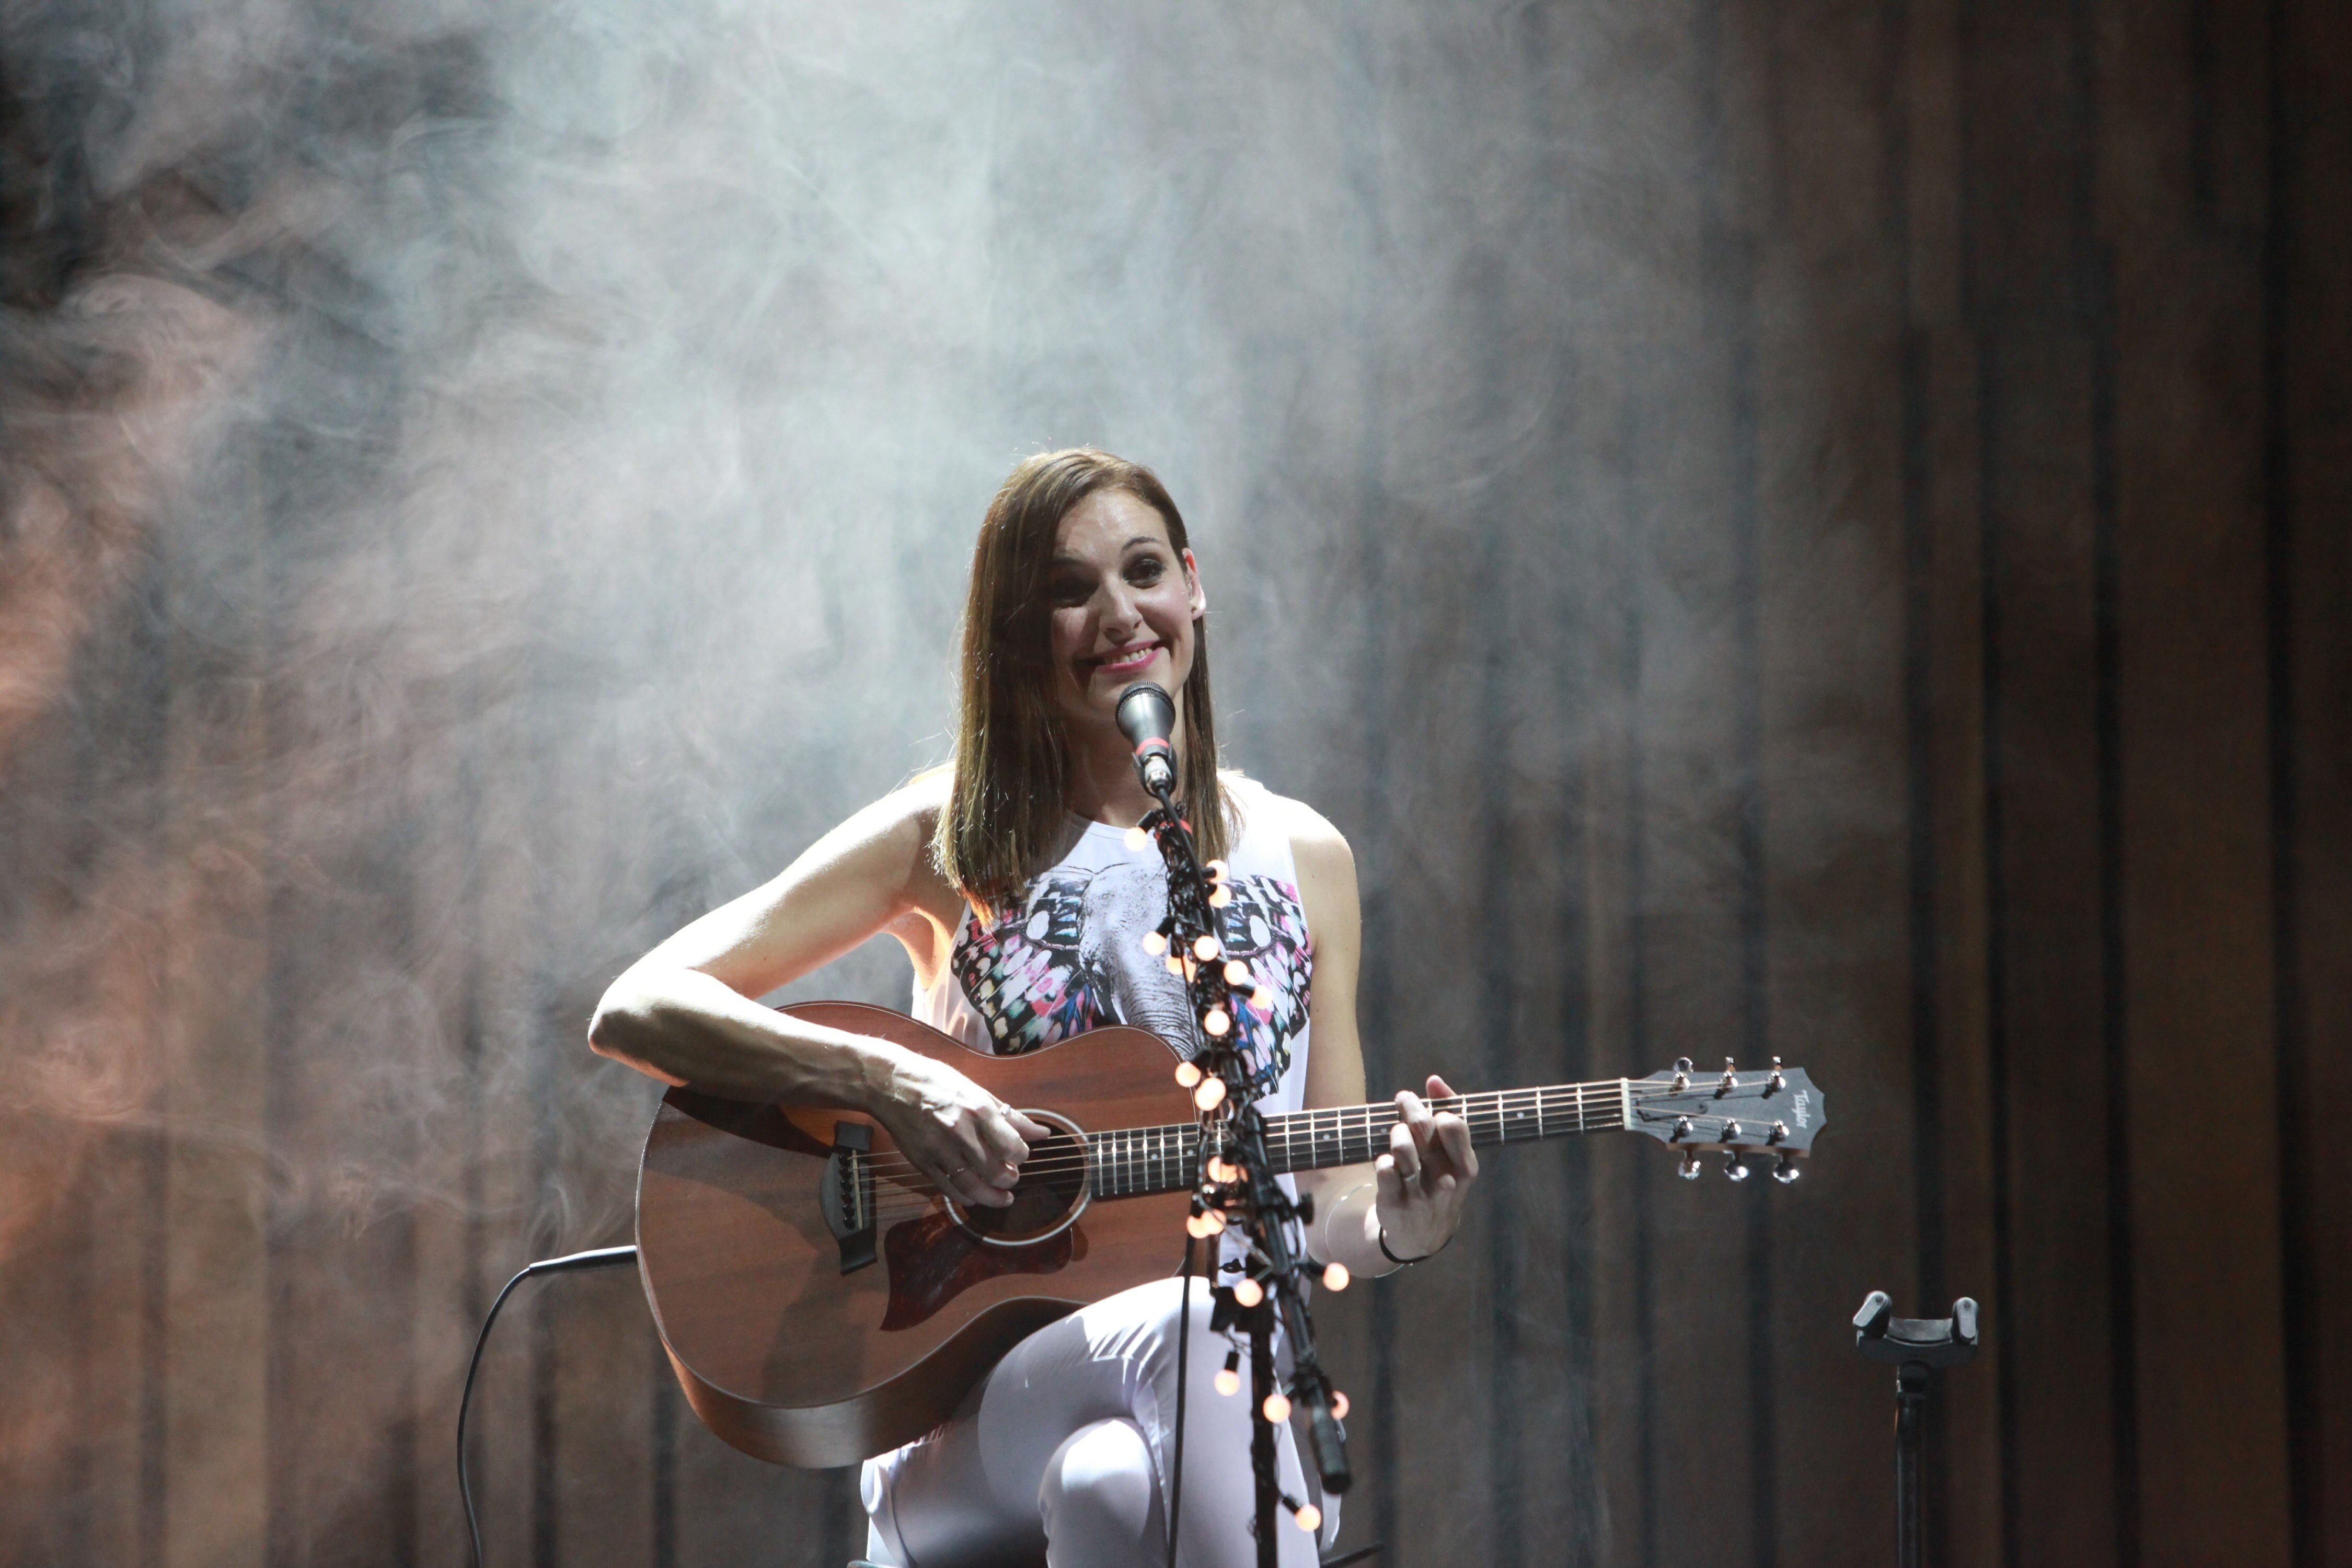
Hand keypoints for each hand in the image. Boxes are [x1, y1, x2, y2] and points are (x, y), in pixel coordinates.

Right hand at [867, 1049, 1047, 1209]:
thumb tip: (1042, 1133)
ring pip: (973, 1186)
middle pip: (995, 1171)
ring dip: (993, 1198)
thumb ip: (1010, 1116)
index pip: (1012, 1147)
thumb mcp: (977, 1091)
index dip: (1021, 1156)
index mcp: (978, 1109)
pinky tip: (974, 1197)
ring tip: (1003, 1197)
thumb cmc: (937, 1083)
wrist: (892, 1084)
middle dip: (1009, 1180)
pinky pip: (949, 1189)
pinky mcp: (923, 1162)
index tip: (1019, 1156)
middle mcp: (960, 1131)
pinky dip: (965, 1198)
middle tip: (1011, 1178)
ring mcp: (939, 1149)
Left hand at [1373, 1074, 1477, 1259]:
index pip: (1453, 1123)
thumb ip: (1448, 1113)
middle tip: (1403, 1100)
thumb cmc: (1440, 1180)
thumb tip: (1434, 1080)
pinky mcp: (1395, 1204)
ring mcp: (1420, 1194)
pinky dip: (1383, 1160)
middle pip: (1422, 1127)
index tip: (1426, 1104)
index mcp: (1466, 1166)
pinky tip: (1388, 1162)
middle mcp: (1446, 1180)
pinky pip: (1383, 1169)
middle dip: (1409, 1105)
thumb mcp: (1454, 1155)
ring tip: (1397, 1132)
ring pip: (1401, 1147)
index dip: (1437, 1107)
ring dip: (1395, 1131)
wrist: (1425, 1235)